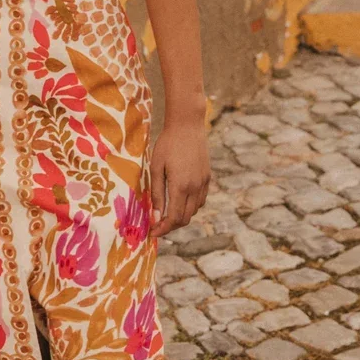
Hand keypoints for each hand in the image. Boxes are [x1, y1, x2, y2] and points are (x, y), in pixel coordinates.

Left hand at [149, 118, 210, 236]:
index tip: (152, 233)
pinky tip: (179, 201)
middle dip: (171, 226)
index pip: (174, 218)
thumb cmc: (167, 144)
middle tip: (157, 225)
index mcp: (180, 186)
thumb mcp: (156, 168)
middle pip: (185, 218)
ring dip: (180, 216)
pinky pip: (200, 200)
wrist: (187, 126)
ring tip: (166, 213)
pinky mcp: (207, 178)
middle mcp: (195, 188)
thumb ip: (156, 194)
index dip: (163, 229)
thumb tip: (156, 216)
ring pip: (194, 211)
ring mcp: (203, 183)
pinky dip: (190, 206)